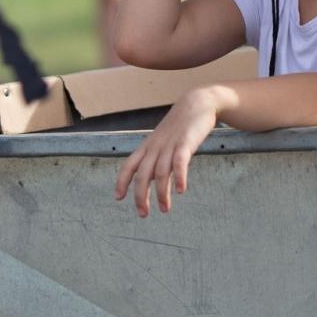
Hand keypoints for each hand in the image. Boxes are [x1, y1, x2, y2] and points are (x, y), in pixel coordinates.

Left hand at [114, 87, 221, 216]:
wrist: (198, 103)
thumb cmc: (181, 125)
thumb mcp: (165, 141)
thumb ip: (159, 158)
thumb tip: (155, 178)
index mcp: (148, 146)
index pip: (129, 165)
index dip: (122, 181)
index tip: (118, 198)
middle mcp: (155, 147)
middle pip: (142, 174)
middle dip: (141, 196)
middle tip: (144, 214)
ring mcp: (170, 145)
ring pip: (160, 173)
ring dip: (161, 193)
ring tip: (164, 209)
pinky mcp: (186, 143)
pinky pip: (180, 162)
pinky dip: (179, 177)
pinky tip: (181, 190)